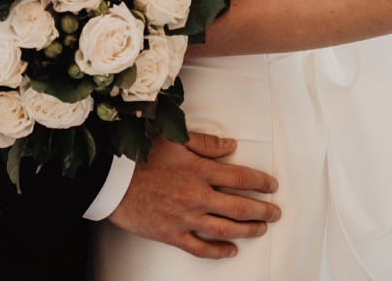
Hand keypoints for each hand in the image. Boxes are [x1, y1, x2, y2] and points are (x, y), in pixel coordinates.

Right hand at [108, 132, 279, 259]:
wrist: (115, 182)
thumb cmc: (143, 157)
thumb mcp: (175, 140)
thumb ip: (206, 143)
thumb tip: (232, 146)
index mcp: (200, 171)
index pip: (240, 177)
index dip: (260, 182)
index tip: (272, 185)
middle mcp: (198, 197)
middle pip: (239, 206)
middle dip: (262, 210)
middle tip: (276, 212)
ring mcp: (187, 219)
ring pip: (226, 229)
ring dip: (248, 230)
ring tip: (261, 229)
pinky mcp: (174, 235)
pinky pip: (202, 248)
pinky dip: (219, 251)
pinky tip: (231, 250)